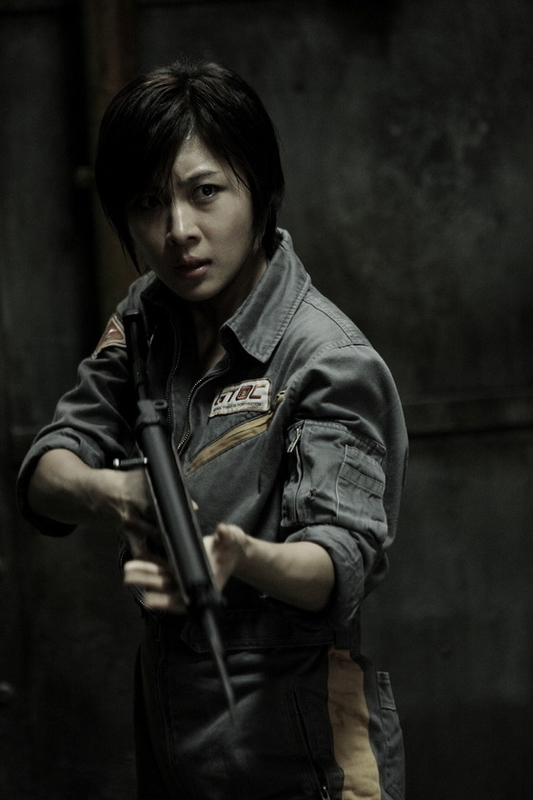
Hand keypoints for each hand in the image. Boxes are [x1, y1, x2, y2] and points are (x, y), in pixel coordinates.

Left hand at [123, 522, 247, 613]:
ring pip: (162, 579)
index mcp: (206, 582)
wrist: (231, 550)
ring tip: (127, 570)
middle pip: (167, 587)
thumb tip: (223, 530)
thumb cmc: (232, 547)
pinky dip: (150, 568)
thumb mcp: (232, 540)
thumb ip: (227, 537)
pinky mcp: (179, 569)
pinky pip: (162, 571)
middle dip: (148, 583)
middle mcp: (192, 584)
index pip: (184, 596)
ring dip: (144, 575)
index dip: (166, 601)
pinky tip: (135, 564)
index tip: (149, 600)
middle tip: (128, 578)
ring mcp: (184, 577)